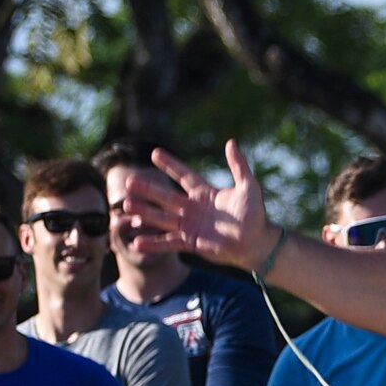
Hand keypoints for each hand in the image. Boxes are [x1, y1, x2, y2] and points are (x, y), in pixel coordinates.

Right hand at [135, 140, 273, 269]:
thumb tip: (231, 142)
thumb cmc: (256, 215)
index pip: (184, 176)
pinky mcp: (192, 243)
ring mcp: (191, 226)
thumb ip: (239, 166)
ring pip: (163, 218)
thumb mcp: (249, 187)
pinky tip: (137, 243)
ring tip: (127, 206)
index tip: (155, 153)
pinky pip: (170, 242)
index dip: (171, 165)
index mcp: (205, 193)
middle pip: (167, 197)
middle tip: (129, 181)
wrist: (258, 243)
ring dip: (145, 213)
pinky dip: (154, 243)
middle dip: (148, 189)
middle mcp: (194, 208)